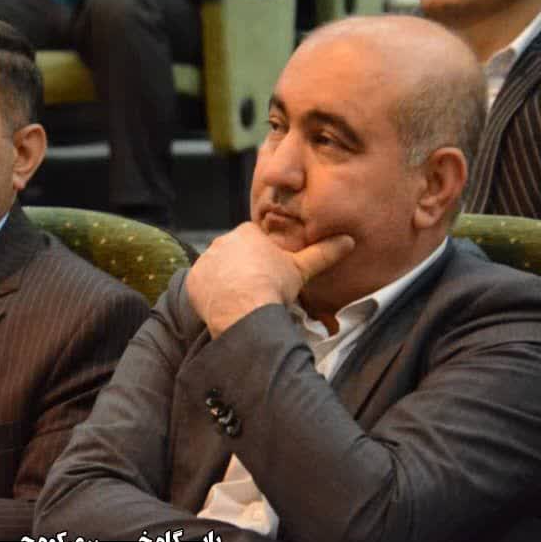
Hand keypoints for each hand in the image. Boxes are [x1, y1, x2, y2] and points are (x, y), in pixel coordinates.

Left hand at [186, 223, 353, 336]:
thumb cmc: (274, 285)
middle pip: (233, 253)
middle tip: (256, 287)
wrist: (245, 309)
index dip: (262, 256)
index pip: (253, 239)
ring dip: (225, 279)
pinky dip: (210, 293)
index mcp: (246, 233)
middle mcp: (221, 241)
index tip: (269, 272)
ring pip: (217, 268)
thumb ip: (323, 252)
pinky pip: (202, 284)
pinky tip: (224, 304)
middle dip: (242, 266)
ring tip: (241, 298)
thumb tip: (349, 240)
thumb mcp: (302, 268)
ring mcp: (204, 261)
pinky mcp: (192, 280)